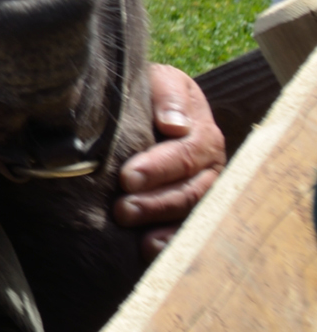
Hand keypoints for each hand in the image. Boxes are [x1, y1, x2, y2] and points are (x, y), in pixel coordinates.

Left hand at [114, 63, 225, 260]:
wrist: (146, 102)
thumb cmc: (150, 91)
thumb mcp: (161, 81)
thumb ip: (169, 96)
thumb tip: (175, 125)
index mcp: (202, 133)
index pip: (187, 152)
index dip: (159, 167)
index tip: (127, 177)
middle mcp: (209, 165)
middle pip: (190, 189)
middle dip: (156, 202)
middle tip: (123, 210)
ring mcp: (202, 189)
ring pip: (191, 212)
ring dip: (164, 225)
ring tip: (139, 239)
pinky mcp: (188, 208)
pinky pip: (186, 228)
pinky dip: (171, 241)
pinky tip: (151, 250)